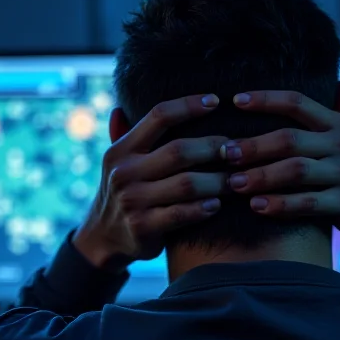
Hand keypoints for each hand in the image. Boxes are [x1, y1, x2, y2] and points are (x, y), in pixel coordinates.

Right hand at [73, 94, 228, 271]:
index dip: (189, 105)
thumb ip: (128, 136)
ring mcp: (132, 201)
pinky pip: (181, 214)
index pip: (158, 116)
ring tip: (236, 179)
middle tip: (236, 149)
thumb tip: (121, 107)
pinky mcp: (142, 227)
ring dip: (217, 181)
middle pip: (179, 151)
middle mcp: (124, 172)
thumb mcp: (118, 162)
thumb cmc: (126, 192)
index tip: (216, 101)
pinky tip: (217, 204)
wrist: (103, 237)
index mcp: (122, 149)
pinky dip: (203, 208)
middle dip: (213, 148)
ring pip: (186, 184)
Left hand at [221, 91, 339, 262]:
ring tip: (234, 183)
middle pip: (290, 139)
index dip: (265, 99)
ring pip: (295, 171)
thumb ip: (338, 114)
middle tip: (226, 153)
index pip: (299, 102)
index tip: (234, 100)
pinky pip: (307, 203)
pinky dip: (280, 205)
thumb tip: (339, 83)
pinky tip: (257, 206)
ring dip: (261, 177)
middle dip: (253, 146)